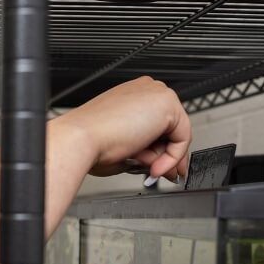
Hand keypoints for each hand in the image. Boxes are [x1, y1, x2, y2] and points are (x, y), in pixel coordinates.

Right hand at [56, 76, 190, 182]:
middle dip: (167, 156)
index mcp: (131, 96)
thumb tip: (162, 164)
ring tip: (142, 164)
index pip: (158, 123)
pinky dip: (172, 157)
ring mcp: (156, 94)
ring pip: (176, 134)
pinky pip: (183, 137)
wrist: (81, 138)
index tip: (161, 167)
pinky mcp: (167, 104)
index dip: (162, 149)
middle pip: (170, 128)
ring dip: (163, 157)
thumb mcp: (125, 148)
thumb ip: (147, 152)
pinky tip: (155, 166)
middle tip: (159, 173)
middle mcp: (145, 91)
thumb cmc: (90, 142)